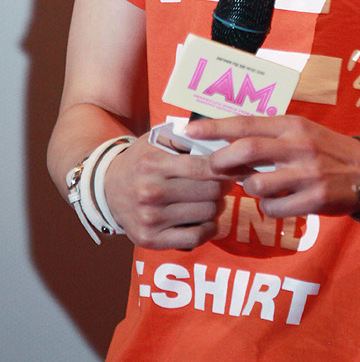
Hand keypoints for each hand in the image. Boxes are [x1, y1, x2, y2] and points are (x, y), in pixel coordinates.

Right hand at [103, 134, 231, 249]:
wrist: (107, 189)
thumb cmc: (141, 160)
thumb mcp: (156, 140)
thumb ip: (185, 137)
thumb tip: (220, 137)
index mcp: (154, 164)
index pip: (202, 167)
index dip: (226, 167)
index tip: (236, 166)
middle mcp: (151, 192)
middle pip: (209, 192)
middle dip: (224, 187)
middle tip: (227, 183)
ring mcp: (150, 218)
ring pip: (206, 214)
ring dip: (218, 206)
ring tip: (216, 199)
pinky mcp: (150, 240)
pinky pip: (194, 238)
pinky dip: (209, 229)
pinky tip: (208, 220)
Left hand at [186, 116, 359, 219]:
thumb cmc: (326, 150)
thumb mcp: (301, 133)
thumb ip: (269, 137)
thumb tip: (228, 144)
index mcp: (292, 125)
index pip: (246, 122)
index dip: (215, 127)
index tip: (190, 129)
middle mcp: (298, 145)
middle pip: (247, 149)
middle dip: (222, 159)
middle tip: (213, 167)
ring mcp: (307, 173)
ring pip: (257, 184)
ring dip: (249, 189)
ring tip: (258, 186)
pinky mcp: (314, 198)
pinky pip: (274, 208)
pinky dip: (269, 208)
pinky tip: (279, 203)